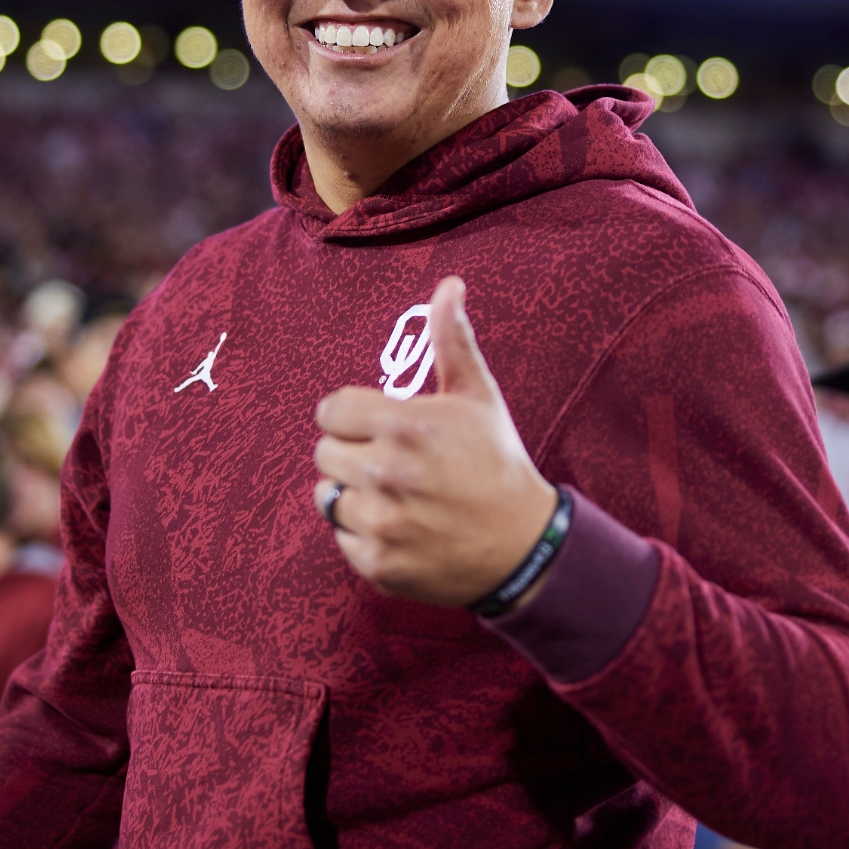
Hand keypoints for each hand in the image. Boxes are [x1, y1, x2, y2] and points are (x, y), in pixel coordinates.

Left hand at [313, 277, 556, 606]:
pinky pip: (341, 536)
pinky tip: (400, 526)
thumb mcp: (479, 396)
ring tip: (395, 495)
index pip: (330, 410)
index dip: (353, 416)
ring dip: (354, 493)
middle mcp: (387, 474)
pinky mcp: (377, 563)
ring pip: (327, 495)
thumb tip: (449, 285)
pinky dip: (363, 533)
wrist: (524, 546)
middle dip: (352, 452)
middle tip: (390, 461)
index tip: (377, 425)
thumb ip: (452, 340)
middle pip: (324, 452)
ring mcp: (380, 523)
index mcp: (406, 426)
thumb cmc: (498, 463)